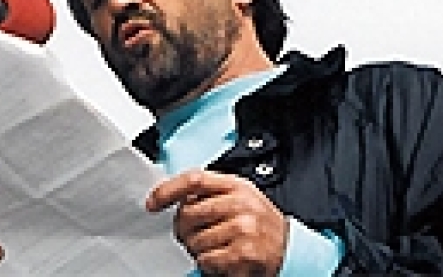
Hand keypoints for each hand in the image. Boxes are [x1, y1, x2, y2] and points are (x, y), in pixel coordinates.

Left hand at [146, 170, 287, 276]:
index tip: (152, 203)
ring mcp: (244, 228)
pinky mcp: (244, 253)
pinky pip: (206, 260)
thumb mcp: (239, 197)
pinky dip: (208, 264)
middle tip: (193, 236)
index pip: (194, 179)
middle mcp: (240, 203)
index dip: (167, 190)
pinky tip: (222, 259)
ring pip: (195, 241)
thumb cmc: (258, 223)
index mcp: (235, 185)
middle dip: (183, 230)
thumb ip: (209, 193)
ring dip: (197, 250)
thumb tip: (172, 200)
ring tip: (215, 248)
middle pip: (188, 213)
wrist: (289, 248)